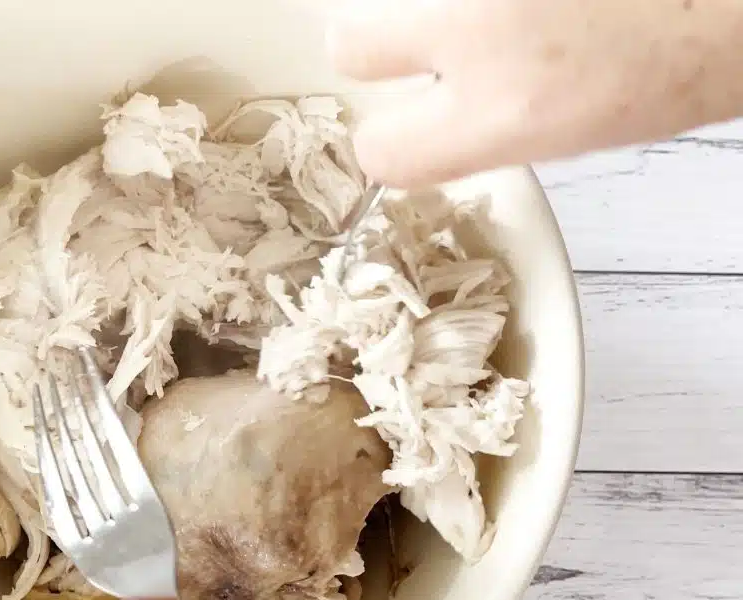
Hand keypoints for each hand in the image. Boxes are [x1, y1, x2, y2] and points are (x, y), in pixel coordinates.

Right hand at [328, 0, 742, 186]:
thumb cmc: (683, 58)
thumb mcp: (570, 132)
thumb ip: (481, 127)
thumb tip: (433, 112)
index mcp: (504, 112)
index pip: (381, 151)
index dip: (395, 140)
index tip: (410, 128)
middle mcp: (480, 33)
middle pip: (351, 45)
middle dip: (378, 49)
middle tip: (433, 47)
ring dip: (441, 9)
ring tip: (512, 14)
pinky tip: (536, 2)